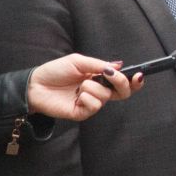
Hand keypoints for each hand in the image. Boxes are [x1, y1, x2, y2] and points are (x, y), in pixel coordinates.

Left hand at [26, 55, 140, 120]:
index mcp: (99, 79)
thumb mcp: (78, 61)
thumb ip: (99, 64)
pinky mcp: (82, 113)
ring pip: (105, 97)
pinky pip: (94, 105)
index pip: (122, 82)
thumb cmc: (55, 71)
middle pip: (122, 93)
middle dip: (121, 83)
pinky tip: (76, 96)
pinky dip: (86, 97)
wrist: (36, 84)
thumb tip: (118, 65)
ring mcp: (91, 103)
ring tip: (79, 85)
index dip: (133, 81)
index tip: (138, 75)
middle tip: (110, 76)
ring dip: (92, 87)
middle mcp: (98, 92)